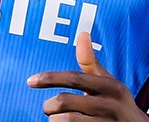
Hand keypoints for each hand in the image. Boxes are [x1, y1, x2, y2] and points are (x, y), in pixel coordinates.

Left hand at [28, 32, 148, 120]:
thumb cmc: (117, 103)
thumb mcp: (108, 83)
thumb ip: (91, 62)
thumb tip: (82, 34)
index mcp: (110, 86)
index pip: (74, 78)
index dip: (50, 78)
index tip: (30, 81)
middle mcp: (109, 105)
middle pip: (64, 102)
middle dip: (48, 105)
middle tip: (48, 107)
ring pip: (64, 121)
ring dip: (54, 120)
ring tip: (56, 119)